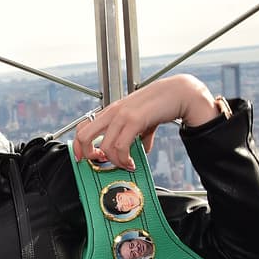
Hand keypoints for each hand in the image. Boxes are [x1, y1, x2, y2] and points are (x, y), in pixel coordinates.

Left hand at [72, 74, 219, 169]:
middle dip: (87, 154)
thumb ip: (139, 134)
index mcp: (111, 111)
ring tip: (126, 165)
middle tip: (100, 162)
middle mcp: (112, 112)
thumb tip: (140, 150)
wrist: (180, 92)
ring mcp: (122, 115)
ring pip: (104, 147)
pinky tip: (132, 163)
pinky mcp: (134, 120)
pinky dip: (124, 160)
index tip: (84, 158)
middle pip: (83, 135)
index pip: (83, 126)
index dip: (79, 144)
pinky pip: (120, 147)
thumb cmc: (161, 104)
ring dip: (114, 162)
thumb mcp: (144, 120)